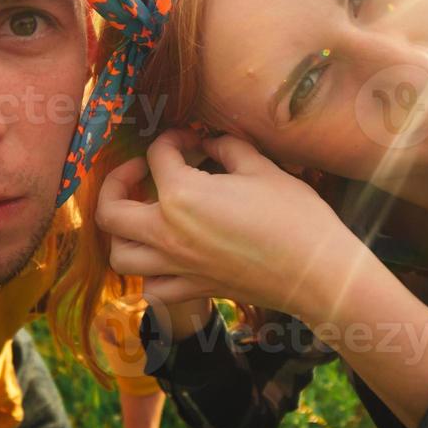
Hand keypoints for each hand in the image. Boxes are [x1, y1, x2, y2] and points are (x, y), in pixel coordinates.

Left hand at [96, 128, 359, 319]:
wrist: (317, 272)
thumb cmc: (295, 216)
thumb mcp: (261, 168)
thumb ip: (226, 148)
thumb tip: (208, 142)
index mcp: (182, 195)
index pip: (158, 156)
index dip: (173, 138)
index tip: (191, 138)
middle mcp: (168, 233)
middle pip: (111, 212)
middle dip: (116, 183)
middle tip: (139, 172)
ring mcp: (178, 267)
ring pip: (120, 256)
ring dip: (122, 233)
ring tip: (141, 217)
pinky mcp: (194, 289)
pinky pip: (151, 288)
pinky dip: (148, 274)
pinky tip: (164, 259)